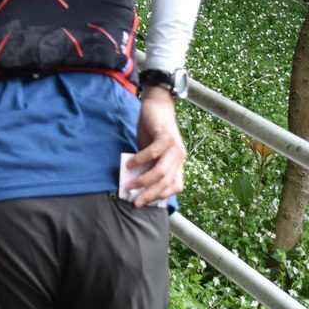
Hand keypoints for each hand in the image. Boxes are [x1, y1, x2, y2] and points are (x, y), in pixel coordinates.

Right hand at [125, 88, 185, 204]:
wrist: (157, 106)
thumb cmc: (152, 132)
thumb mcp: (151, 154)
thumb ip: (147, 167)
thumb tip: (135, 185)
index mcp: (178, 164)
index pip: (174, 187)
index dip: (159, 196)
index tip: (142, 202)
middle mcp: (179, 157)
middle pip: (167, 182)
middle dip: (149, 194)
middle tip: (134, 201)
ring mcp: (174, 147)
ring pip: (161, 171)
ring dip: (144, 180)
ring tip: (129, 185)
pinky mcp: (166, 136)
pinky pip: (153, 153)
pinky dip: (140, 160)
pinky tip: (129, 164)